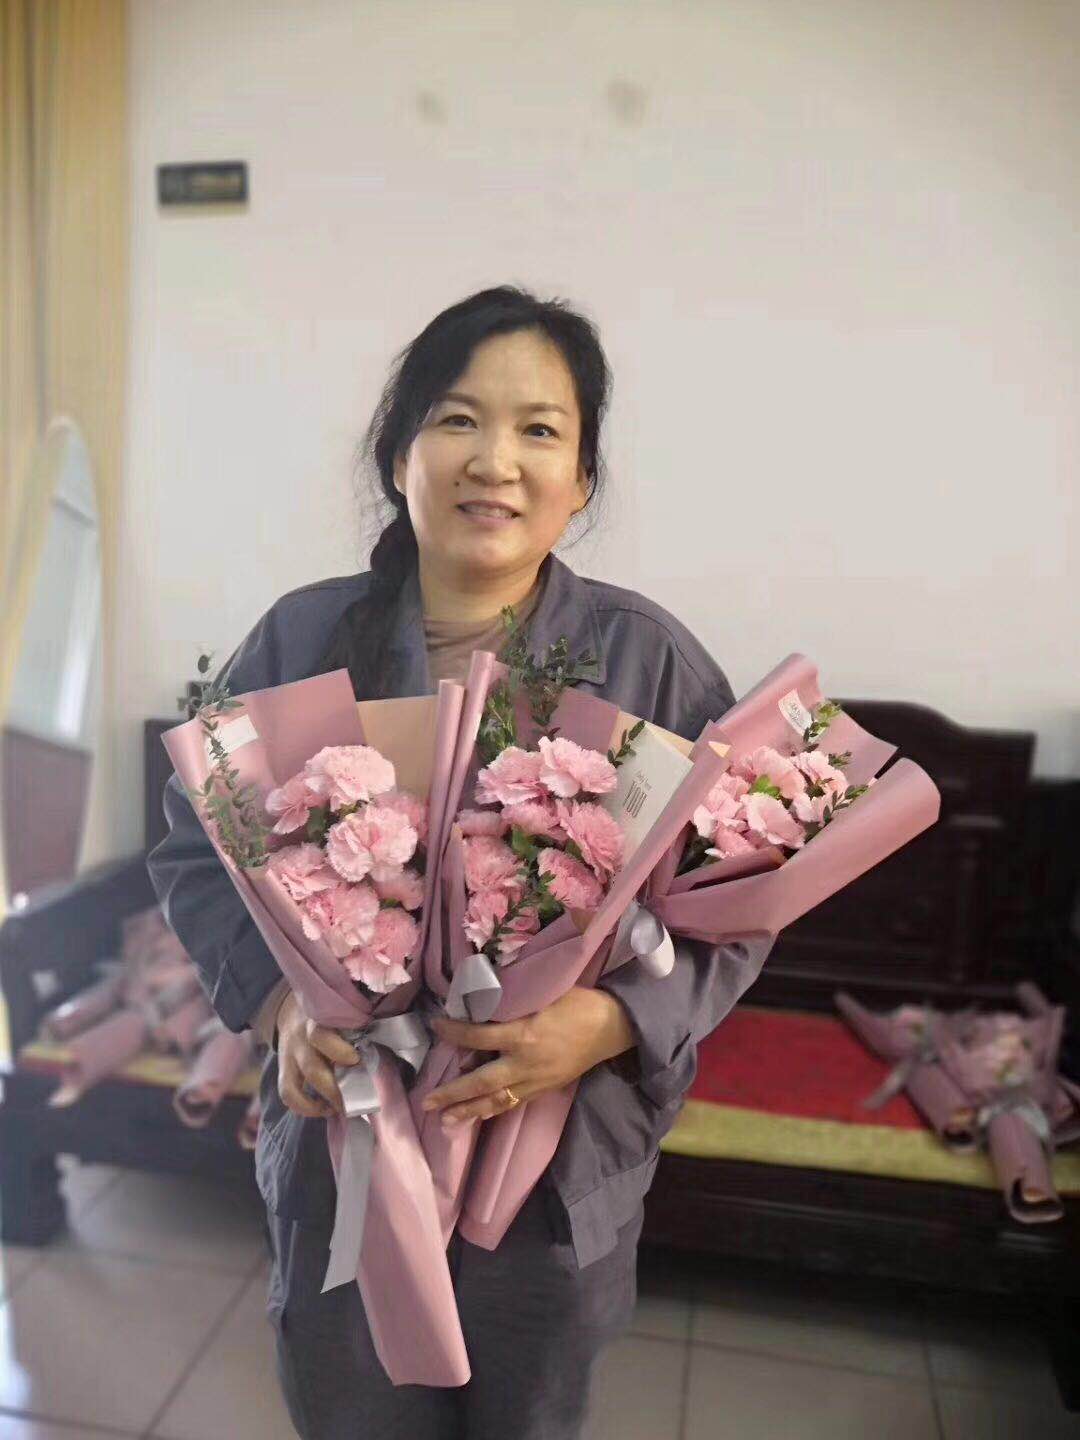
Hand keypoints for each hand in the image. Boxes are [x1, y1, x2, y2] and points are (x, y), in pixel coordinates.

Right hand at [276, 992, 359, 1118]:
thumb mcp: (340, 1015)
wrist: (291, 1011)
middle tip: (357, 1097)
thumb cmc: (328, 1018)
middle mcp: (301, 1037)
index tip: (357, 1060)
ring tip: (341, 1107)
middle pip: (312, 1067)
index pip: (321, 1035)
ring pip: (297, 1082)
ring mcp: (290, 1055)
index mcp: (319, 1020)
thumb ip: (355, 1030)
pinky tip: (323, 1108)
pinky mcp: (282, 1070)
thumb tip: (376, 1056)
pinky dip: (304, 1107)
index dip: (338, 1050)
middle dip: (336, 1086)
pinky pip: (287, 1093)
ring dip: (322, 1099)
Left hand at [421, 986, 634, 1123]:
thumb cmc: (578, 1002)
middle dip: (453, 1093)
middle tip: (427, 1101)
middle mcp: (525, 1063)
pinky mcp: (545, 1089)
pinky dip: (494, 1110)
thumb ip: (513, 1001)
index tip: (435, 1026)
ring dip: (469, 1111)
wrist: (612, 1026)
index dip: (455, 1032)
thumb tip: (483, 999)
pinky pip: (514, 1103)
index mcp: (523, 1035)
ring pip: (496, 1100)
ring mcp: (536, 1080)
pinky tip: (478, 1115)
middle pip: (482, 1082)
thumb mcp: (544, 992)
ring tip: (445, 1122)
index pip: (479, 1037)